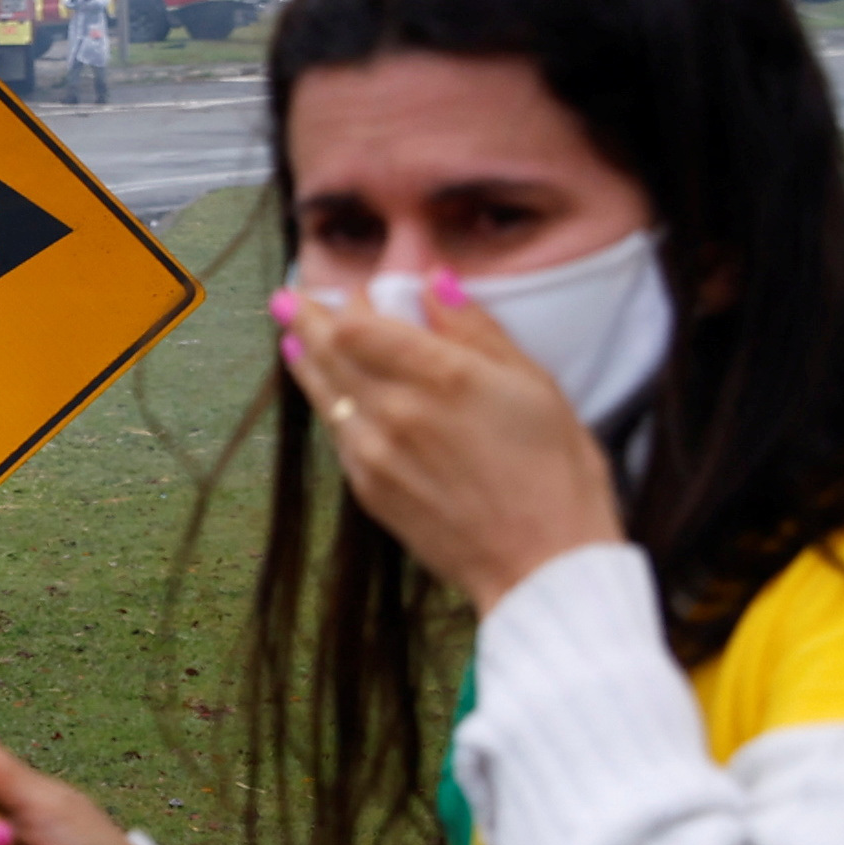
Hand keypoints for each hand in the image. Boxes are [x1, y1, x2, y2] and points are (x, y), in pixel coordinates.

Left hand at [264, 268, 623, 613]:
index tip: (354, 288)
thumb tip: (435, 281)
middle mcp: (396, 411)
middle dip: (308, 320)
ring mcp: (374, 453)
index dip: (350, 302)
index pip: (360, 325)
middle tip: (288, 297)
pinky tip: (323, 391)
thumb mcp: (533, 385)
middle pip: (330, 353)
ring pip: (325, 393)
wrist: (541, 563)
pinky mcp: (368, 489)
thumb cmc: (555, 472)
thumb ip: (476, 330)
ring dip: (305, 358)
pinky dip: (325, 403)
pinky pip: (337, 433)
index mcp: (441, 377)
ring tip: (291, 332)